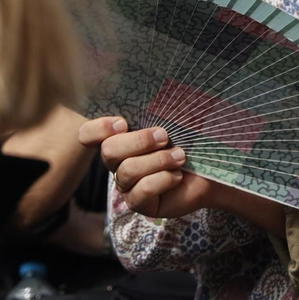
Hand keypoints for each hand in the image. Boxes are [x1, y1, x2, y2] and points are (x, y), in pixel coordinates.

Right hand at [76, 117, 222, 218]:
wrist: (210, 171)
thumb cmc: (189, 141)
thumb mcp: (174, 121)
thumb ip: (157, 111)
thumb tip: (156, 96)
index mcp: (120, 138)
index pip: (88, 135)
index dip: (99, 128)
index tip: (124, 123)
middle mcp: (118, 162)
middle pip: (109, 151)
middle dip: (139, 141)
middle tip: (165, 137)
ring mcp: (126, 184)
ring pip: (128, 171)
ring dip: (158, 160)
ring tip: (179, 157)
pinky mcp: (138, 203)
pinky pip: (141, 191)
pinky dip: (162, 180)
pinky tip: (177, 176)